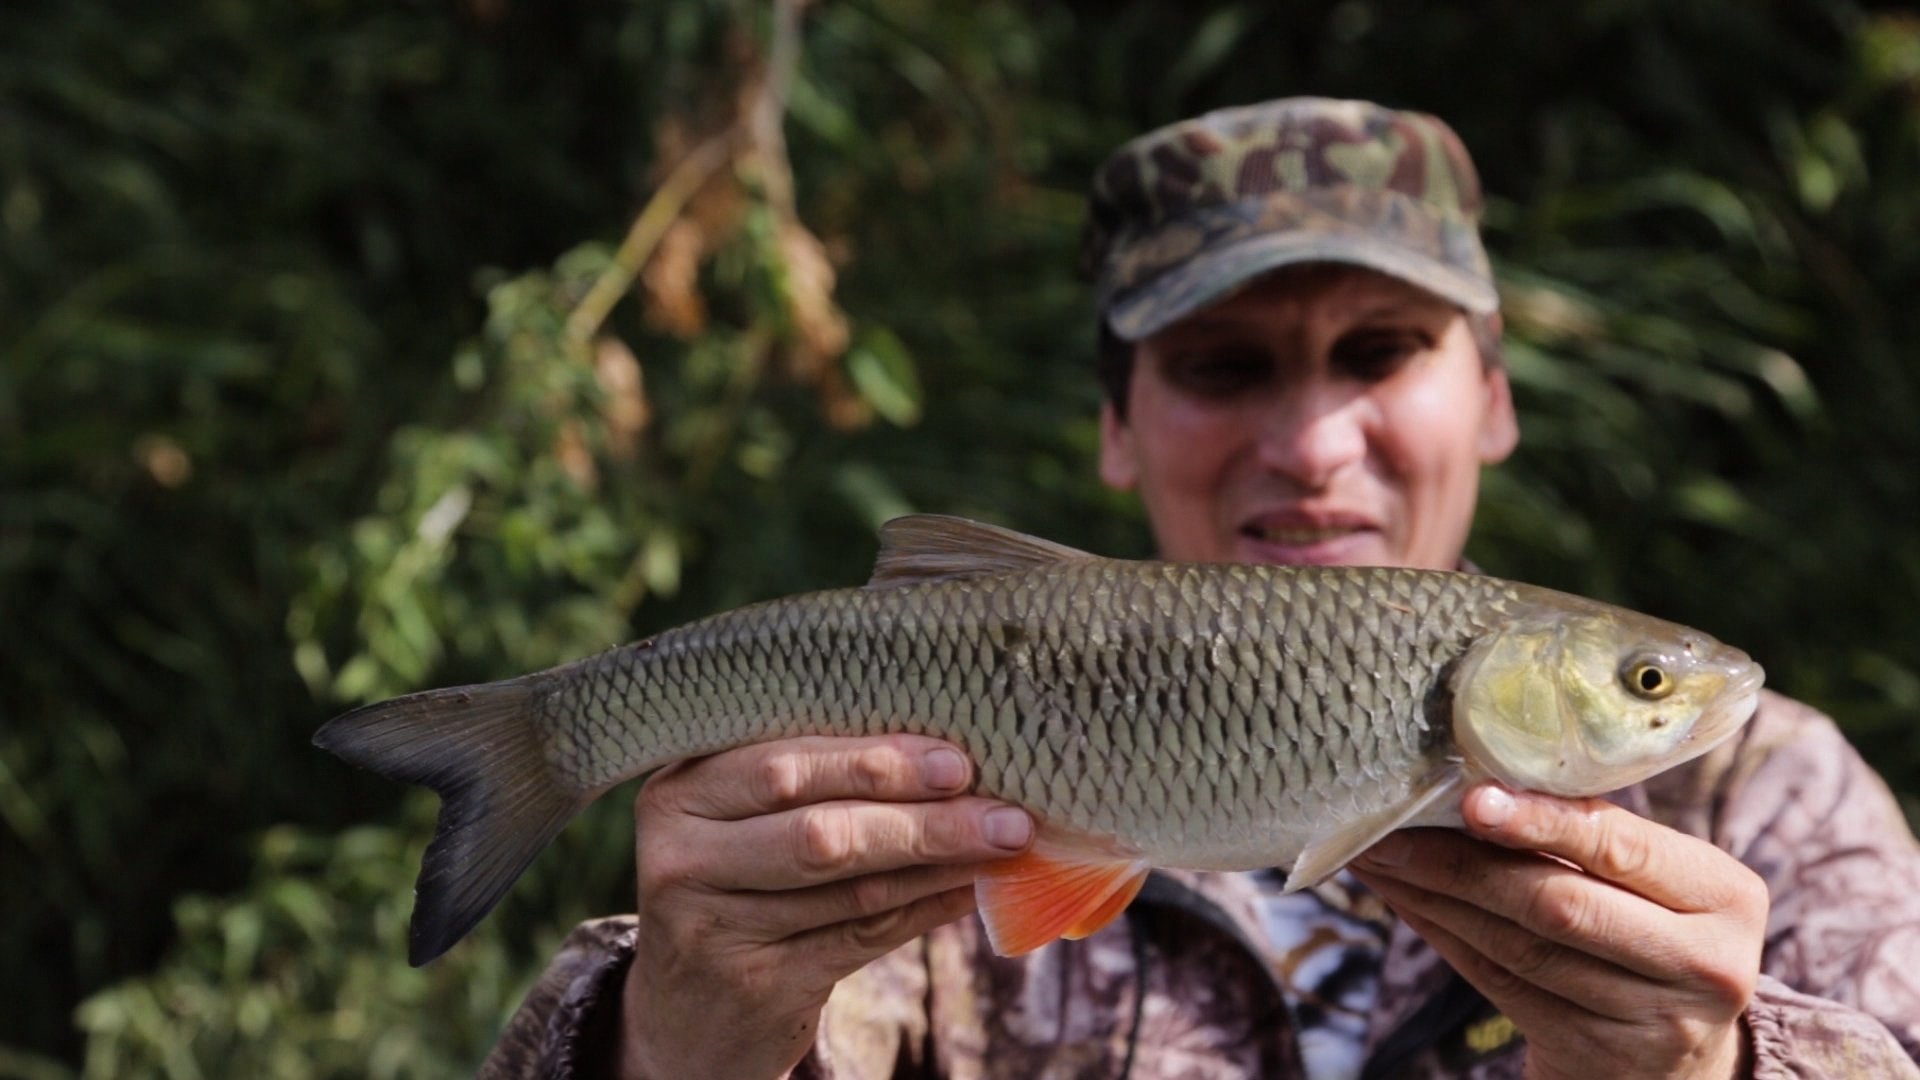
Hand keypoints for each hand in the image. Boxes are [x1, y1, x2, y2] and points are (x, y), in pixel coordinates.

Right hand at [615, 734, 1033, 1079]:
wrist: (688, 1006)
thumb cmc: (734, 880)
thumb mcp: (740, 819)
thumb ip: (812, 776)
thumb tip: (943, 748)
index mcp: (679, 792)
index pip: (784, 767)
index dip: (875, 762)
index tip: (955, 760)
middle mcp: (682, 858)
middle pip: (820, 831)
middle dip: (921, 818)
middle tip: (1002, 812)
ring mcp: (714, 929)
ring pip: (851, 889)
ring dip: (939, 863)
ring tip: (1004, 843)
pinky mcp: (756, 985)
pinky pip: (861, 937)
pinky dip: (925, 907)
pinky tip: (970, 886)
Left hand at [1350, 783, 1767, 1079]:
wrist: (1675, 1058)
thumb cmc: (1653, 936)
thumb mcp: (1657, 886)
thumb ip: (1595, 839)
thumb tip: (1477, 779)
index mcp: (1725, 896)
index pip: (1621, 848)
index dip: (1541, 823)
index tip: (1472, 798)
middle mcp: (1704, 963)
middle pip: (1559, 904)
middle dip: (1464, 863)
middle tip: (1393, 829)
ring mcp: (1653, 1020)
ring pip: (1518, 947)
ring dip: (1436, 898)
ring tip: (1382, 857)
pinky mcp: (1596, 1053)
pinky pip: (1499, 983)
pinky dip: (1443, 936)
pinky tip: (1406, 901)